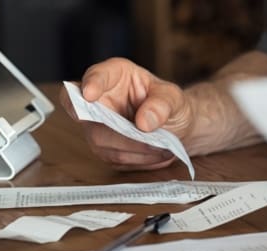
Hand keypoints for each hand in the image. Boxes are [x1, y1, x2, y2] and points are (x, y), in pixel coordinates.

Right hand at [59, 58, 193, 170]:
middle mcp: (99, 100)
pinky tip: (156, 154)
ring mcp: (97, 126)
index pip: (95, 76)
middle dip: (120, 134)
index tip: (90, 94)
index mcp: (114, 75)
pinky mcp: (104, 148)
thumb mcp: (174, 98)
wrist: (176, 127)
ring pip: (102, 143)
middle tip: (152, 141)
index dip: (90, 84)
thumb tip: (144, 122)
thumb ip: (162, 104)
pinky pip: (114, 159)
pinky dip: (137, 160)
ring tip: (162, 148)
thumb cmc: (170, 104)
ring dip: (134, 150)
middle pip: (90, 118)